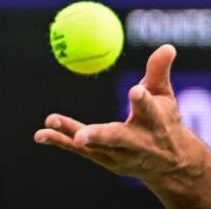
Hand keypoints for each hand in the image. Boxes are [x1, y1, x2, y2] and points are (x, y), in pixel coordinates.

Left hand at [34, 44, 201, 182]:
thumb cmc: (165, 120)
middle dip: (99, 136)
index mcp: (155, 123)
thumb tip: (167, 46)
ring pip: (92, 145)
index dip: (142, 100)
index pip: (148, 109)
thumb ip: (159, 71)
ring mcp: (117, 154)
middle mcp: (136, 143)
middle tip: (82, 135)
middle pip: (116, 138)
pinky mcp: (102, 159)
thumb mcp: (165, 95)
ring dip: (71, 134)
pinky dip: (59, 140)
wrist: (169, 164)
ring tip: (51, 121)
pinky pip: (78, 150)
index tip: (134, 91)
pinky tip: (41, 134)